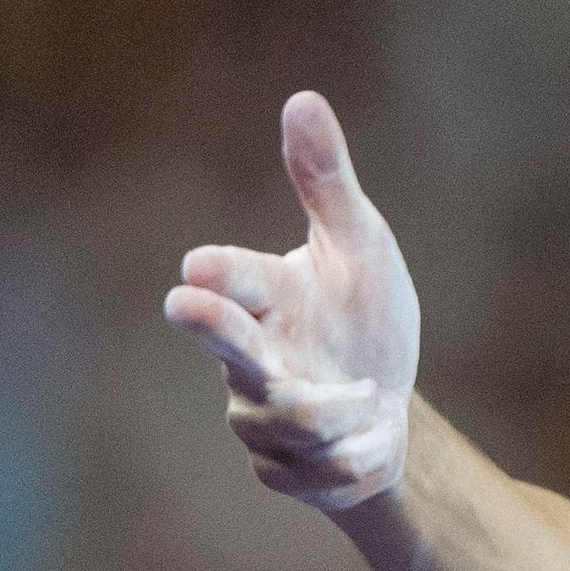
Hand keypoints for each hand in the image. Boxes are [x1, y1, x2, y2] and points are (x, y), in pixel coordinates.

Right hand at [163, 90, 422, 511]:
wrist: (387, 402)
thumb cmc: (363, 314)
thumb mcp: (361, 246)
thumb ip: (326, 184)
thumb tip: (303, 99)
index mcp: (265, 295)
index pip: (234, 278)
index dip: (218, 273)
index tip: (199, 267)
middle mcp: (250, 355)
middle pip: (224, 346)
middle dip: (210, 327)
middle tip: (182, 304)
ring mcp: (260, 416)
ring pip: (290, 419)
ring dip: (343, 412)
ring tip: (367, 393)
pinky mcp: (282, 470)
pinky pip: (323, 471)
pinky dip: (361, 456)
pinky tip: (371, 441)